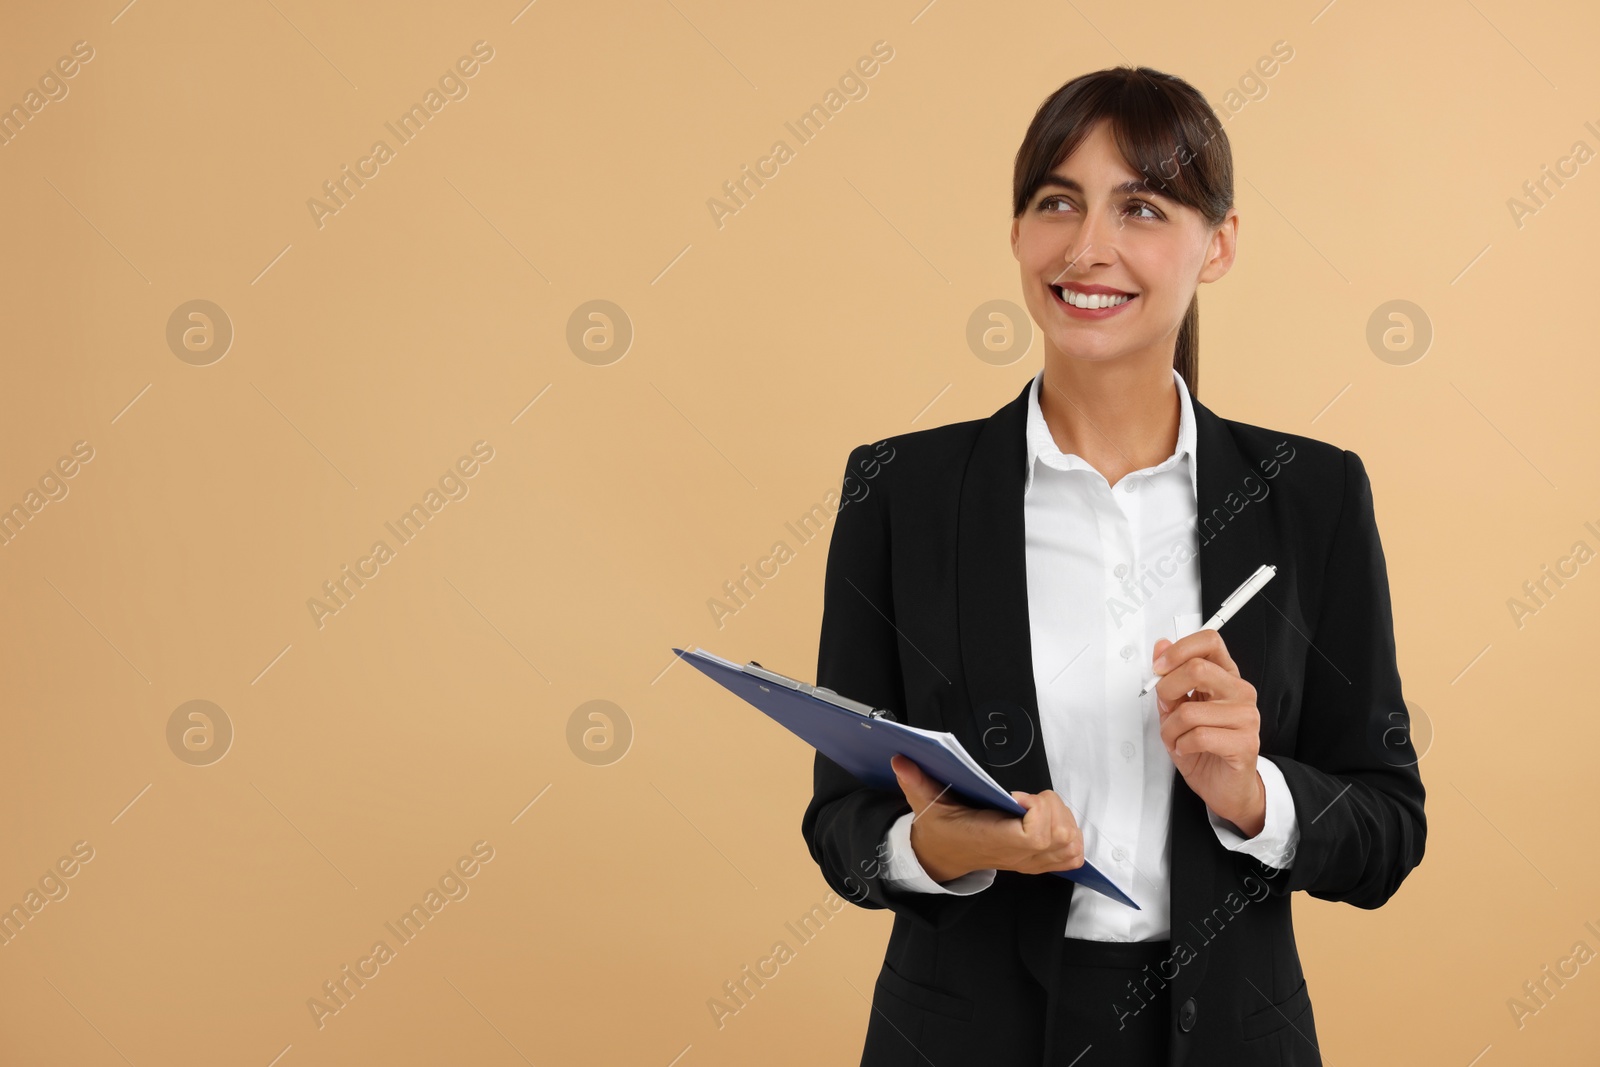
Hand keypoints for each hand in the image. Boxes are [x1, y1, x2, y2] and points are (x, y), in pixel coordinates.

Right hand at [890, 754, 1084, 881]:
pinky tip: (1052, 823)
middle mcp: (1016, 855)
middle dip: (1053, 808)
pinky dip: (1072, 838)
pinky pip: (1072, 857)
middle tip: (1030, 799)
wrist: (943, 857)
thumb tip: (900, 759)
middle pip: (1061, 835)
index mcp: (992, 840)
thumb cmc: (941, 829)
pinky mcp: (1038, 864)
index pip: (1035, 836)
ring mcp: (1030, 862)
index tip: (1017, 797)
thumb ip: (915, 782)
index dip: (1038, 811)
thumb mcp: (926, 804)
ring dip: (1063, 819)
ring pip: (1070, 844)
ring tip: (1040, 808)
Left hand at [1151, 629, 1265, 836]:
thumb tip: (1161, 646)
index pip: (1209, 642)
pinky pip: (1199, 736)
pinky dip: (1182, 746)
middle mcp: (1240, 692)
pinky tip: (1188, 749)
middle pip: (1197, 669)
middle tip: (1166, 708)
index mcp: (1225, 677)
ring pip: (1190, 710)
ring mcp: (1246, 717)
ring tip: (1177, 738)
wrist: (1226, 787)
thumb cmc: (1203, 747)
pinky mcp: (1245, 743)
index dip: (1179, 650)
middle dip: (1167, 690)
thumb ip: (1170, 678)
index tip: (1159, 667)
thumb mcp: (1177, 709)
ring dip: (1171, 729)